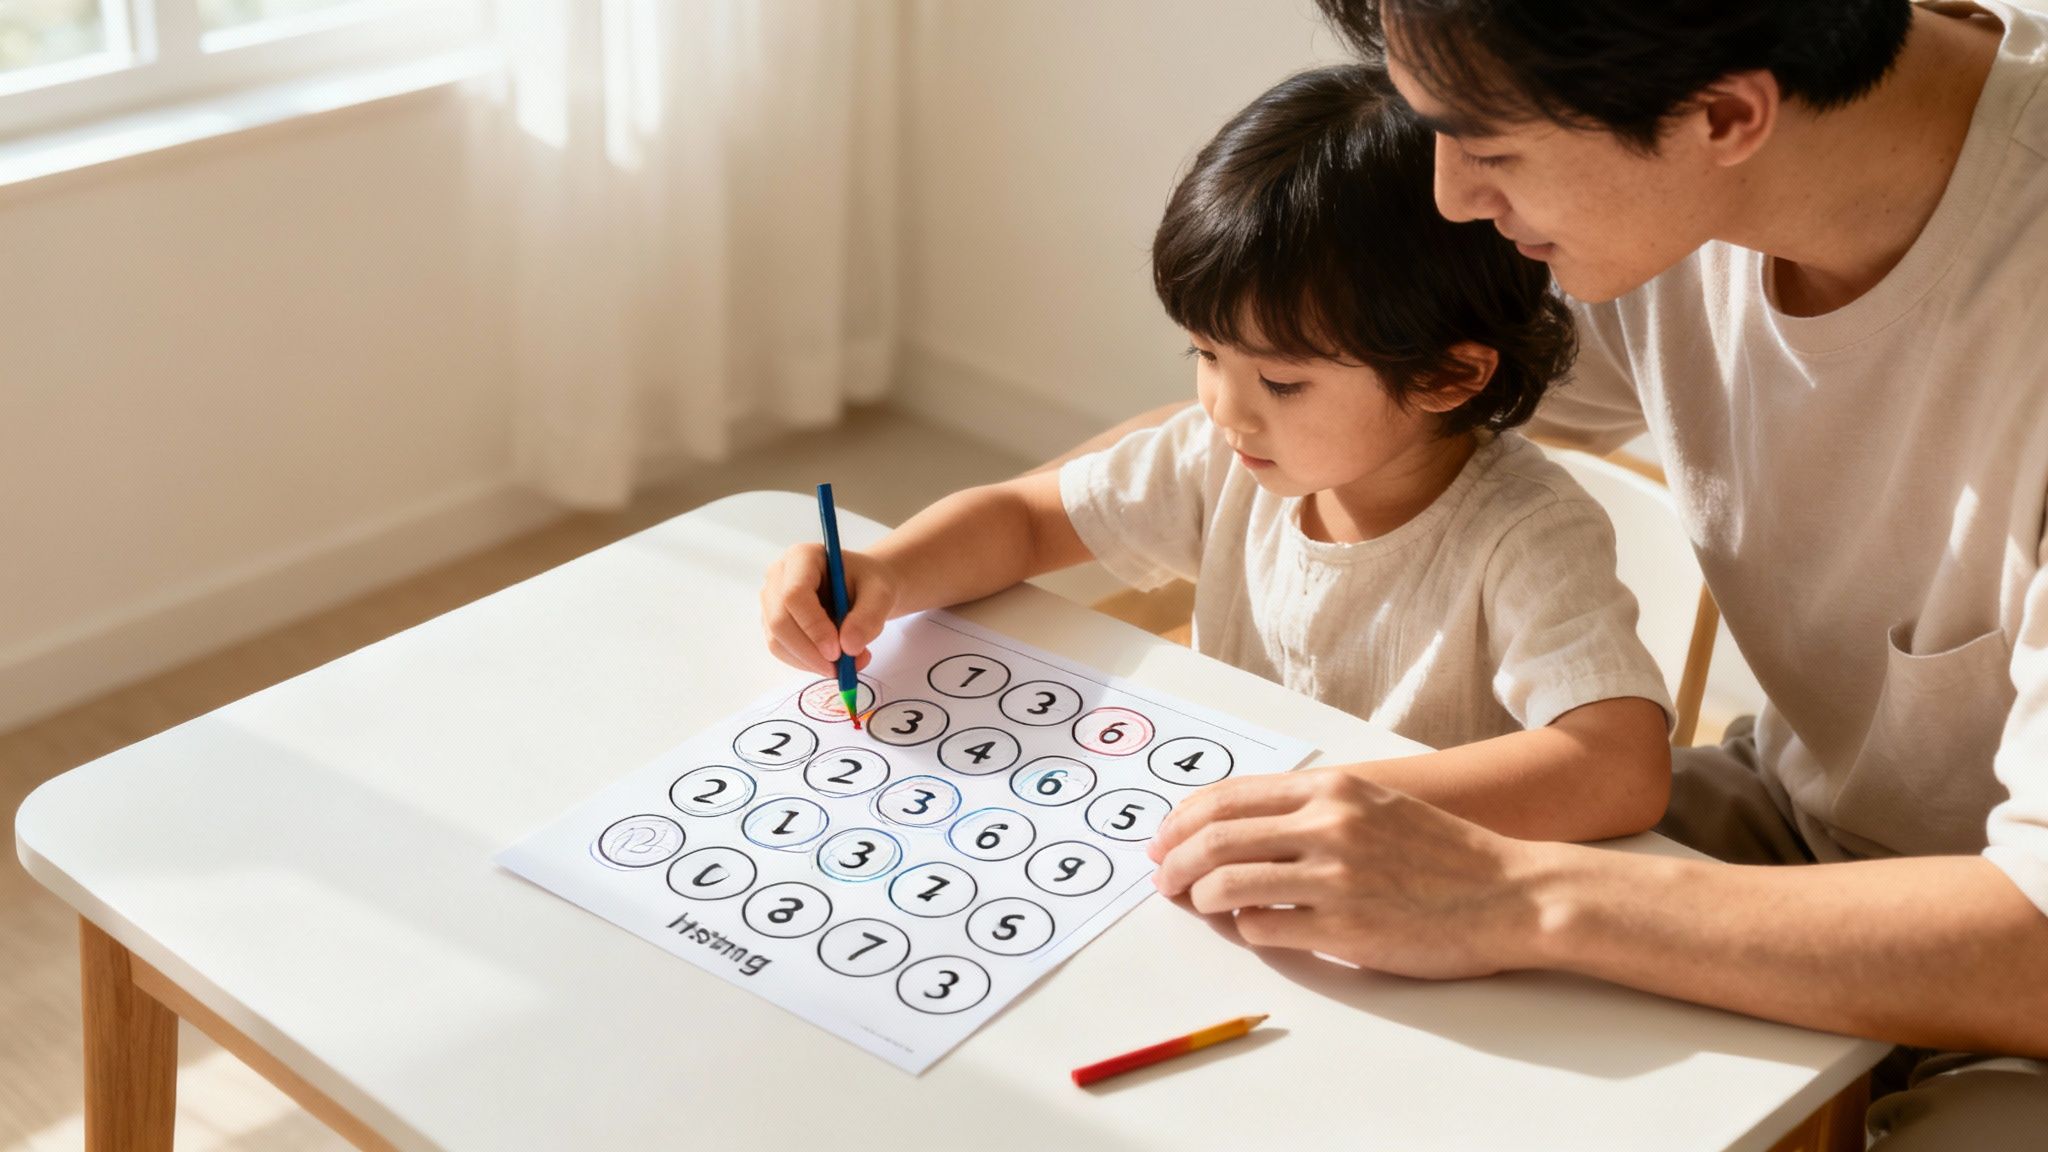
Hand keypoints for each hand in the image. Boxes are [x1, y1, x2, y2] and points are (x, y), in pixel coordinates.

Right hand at [758, 544, 899, 676]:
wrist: (863, 590)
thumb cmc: (868, 585)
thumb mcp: (881, 594)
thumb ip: (869, 617)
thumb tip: (849, 647)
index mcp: (802, 557)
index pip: (795, 594)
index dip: (813, 626)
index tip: (838, 652)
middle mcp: (778, 576)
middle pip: (780, 621)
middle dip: (810, 652)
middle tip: (842, 669)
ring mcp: (771, 601)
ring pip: (778, 641)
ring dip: (810, 662)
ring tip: (847, 665)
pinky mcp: (773, 624)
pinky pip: (782, 651)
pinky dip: (807, 664)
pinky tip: (833, 662)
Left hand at [1147, 767, 1547, 979]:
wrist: (1511, 894)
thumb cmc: (1445, 853)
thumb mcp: (1377, 805)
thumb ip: (1315, 808)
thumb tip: (1244, 827)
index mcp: (1333, 789)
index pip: (1229, 797)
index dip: (1183, 820)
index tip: (1163, 839)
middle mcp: (1329, 825)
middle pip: (1216, 838)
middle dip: (1175, 860)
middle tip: (1162, 879)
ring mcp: (1335, 878)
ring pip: (1228, 884)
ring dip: (1201, 897)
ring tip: (1199, 906)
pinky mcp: (1345, 928)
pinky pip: (1265, 928)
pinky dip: (1246, 928)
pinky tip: (1253, 928)